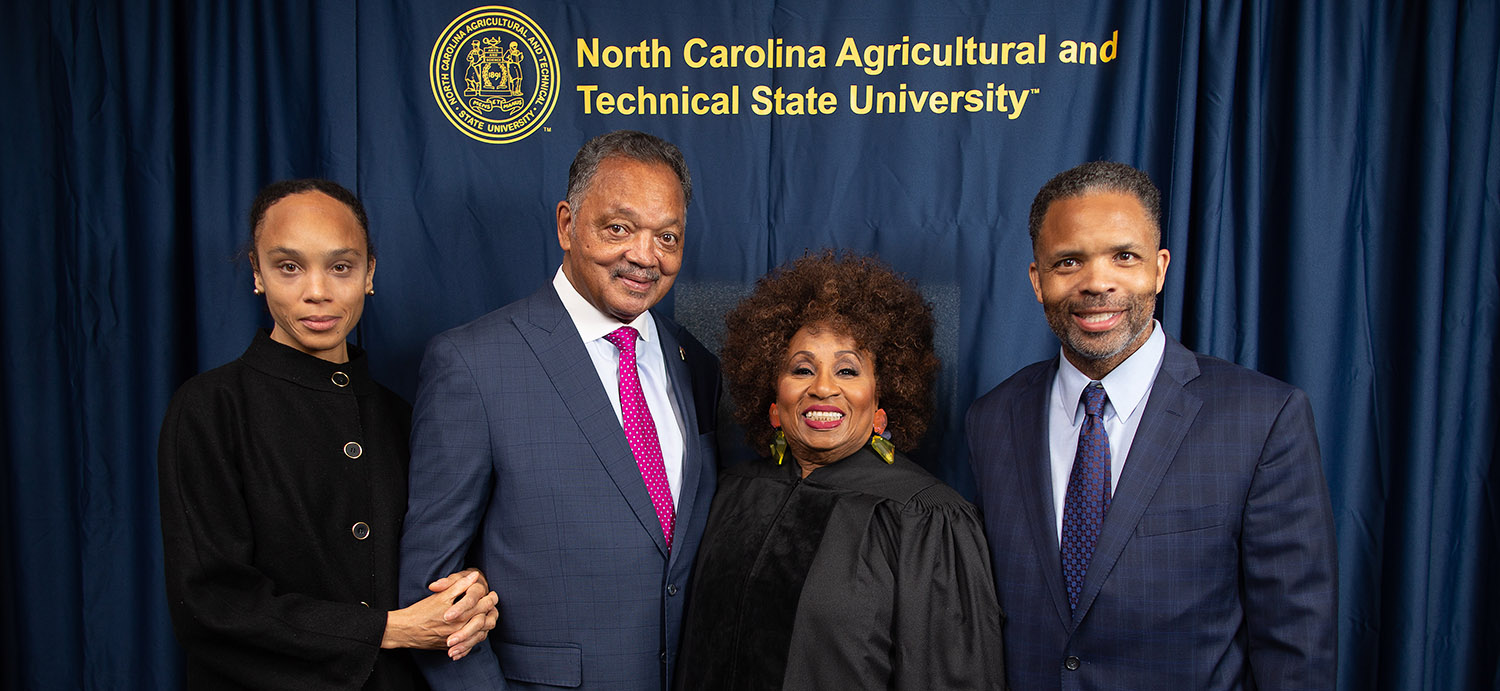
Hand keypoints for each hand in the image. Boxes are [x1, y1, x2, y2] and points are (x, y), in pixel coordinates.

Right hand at [382, 569, 497, 656]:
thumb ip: (459, 585)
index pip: (483, 607)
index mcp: (460, 615)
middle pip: (484, 622)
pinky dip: (473, 640)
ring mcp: (456, 640)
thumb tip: (474, 576)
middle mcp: (460, 629)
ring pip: (478, 636)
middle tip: (492, 605)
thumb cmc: (421, 611)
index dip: (490, 599)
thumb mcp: (441, 595)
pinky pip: (466, 647)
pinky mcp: (449, 648)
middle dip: (491, 612)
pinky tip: (475, 634)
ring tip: (487, 618)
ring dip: (484, 627)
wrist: (405, 630)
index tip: (492, 594)